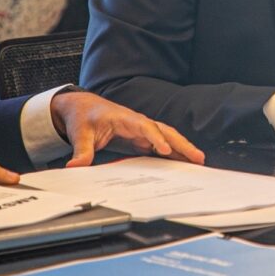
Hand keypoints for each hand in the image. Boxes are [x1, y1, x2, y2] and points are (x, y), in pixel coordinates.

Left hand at [50, 91, 205, 166]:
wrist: (83, 108)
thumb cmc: (84, 117)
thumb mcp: (80, 134)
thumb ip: (81, 152)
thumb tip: (75, 168)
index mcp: (125, 119)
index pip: (145, 127)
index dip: (156, 138)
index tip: (164, 150)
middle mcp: (138, 123)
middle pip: (166, 131)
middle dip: (182, 144)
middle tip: (197, 157)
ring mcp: (142, 130)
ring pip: (168, 137)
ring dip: (183, 148)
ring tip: (199, 161)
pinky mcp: (142, 138)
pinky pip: (162, 144)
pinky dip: (175, 152)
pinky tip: (184, 162)